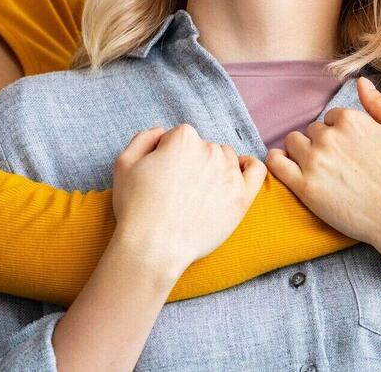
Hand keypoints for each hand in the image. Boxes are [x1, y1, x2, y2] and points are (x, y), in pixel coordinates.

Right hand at [111, 125, 265, 270]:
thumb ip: (144, 138)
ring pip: (226, 158)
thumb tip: (162, 132)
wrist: (154, 248)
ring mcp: (229, 173)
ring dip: (215, 168)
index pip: (180, 137)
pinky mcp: (242, 196)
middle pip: (204, 147)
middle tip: (178, 189)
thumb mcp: (124, 164)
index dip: (168, 155)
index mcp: (183, 138)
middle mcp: (210, 150)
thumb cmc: (136, 208)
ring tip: (198, 193)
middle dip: (191, 162)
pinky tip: (236, 177)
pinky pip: (256, 170)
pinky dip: (248, 168)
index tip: (161, 176)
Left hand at [266, 78, 380, 249]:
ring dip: (301, 150)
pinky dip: (277, 160)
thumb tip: (362, 82)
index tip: (351, 149)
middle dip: (322, 142)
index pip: (332, 116)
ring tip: (317, 167)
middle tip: (338, 162)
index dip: (342, 132)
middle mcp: (329, 136)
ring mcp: (314, 162)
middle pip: (313, 129)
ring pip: (293, 142)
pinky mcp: (304, 187)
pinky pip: (276, 164)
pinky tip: (286, 165)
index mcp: (352, 120)